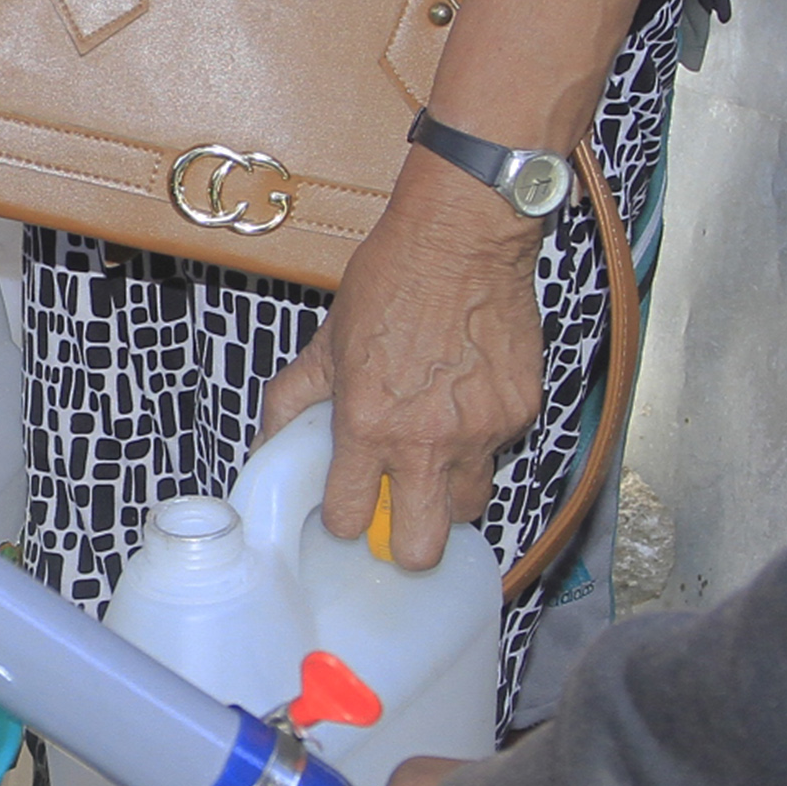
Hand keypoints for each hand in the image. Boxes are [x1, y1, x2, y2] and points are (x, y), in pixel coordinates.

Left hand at [260, 165, 546, 568]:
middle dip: (407, 544)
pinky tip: (468, 399)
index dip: (344, 518)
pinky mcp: (520, 413)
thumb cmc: (392, 280)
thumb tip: (266, 444)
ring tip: (437, 457)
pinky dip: (483, 438)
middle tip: (400, 518)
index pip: (349, 518)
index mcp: (368, 426)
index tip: (348, 505)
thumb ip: (295, 400)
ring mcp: (480, 431)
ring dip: (450, 493)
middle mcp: (426, 441)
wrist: (463, 238)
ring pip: (469, 504)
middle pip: (421, 547)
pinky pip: (499, 450)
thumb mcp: (327, 342)